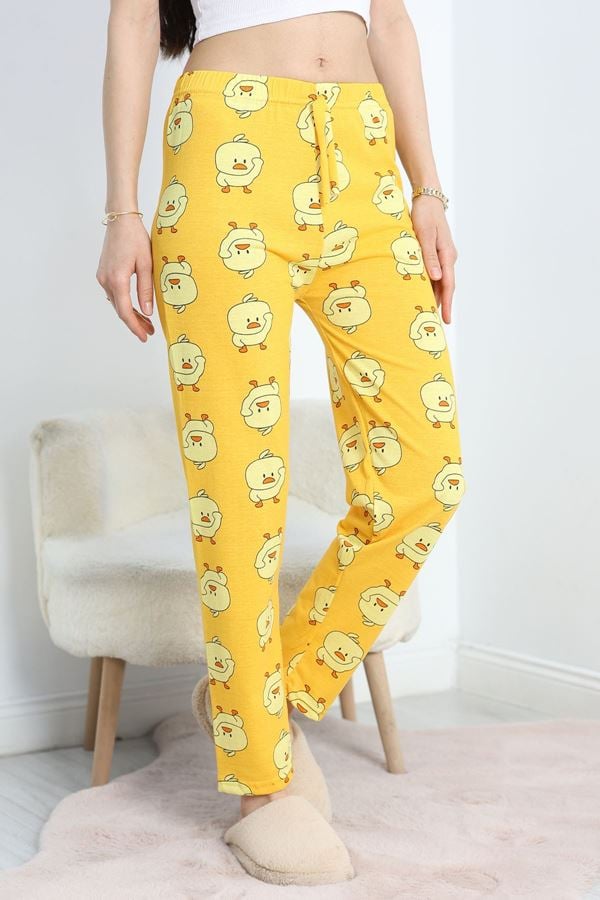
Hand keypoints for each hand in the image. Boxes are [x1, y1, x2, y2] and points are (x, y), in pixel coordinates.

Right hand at [96, 216, 154, 341]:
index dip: (135, 327)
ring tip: (147, 322)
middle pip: (120, 310)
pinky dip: (124, 303)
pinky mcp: (103, 273)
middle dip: (135, 323)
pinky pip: (114, 294)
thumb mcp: (147, 264)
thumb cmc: (136, 238)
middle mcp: (106, 280)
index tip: (145, 337)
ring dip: (130, 313)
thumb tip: (147, 312)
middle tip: (150, 332)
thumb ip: (146, 289)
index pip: (125, 311)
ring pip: (116, 303)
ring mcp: (102, 277)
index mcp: (117, 279)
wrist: (120, 220)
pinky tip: (135, 307)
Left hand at [410, 196, 457, 324]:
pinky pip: (435, 273)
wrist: (427, 199)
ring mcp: (443, 256)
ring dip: (436, 296)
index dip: (447, 304)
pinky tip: (424, 293)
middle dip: (442, 305)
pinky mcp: (436, 253)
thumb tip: (436, 278)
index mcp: (447, 255)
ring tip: (430, 313)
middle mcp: (448, 258)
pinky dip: (431, 285)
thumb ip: (429, 257)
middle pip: (446, 286)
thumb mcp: (424, 236)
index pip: (448, 285)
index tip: (446, 320)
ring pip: (440, 281)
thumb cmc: (424, 215)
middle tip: (438, 324)